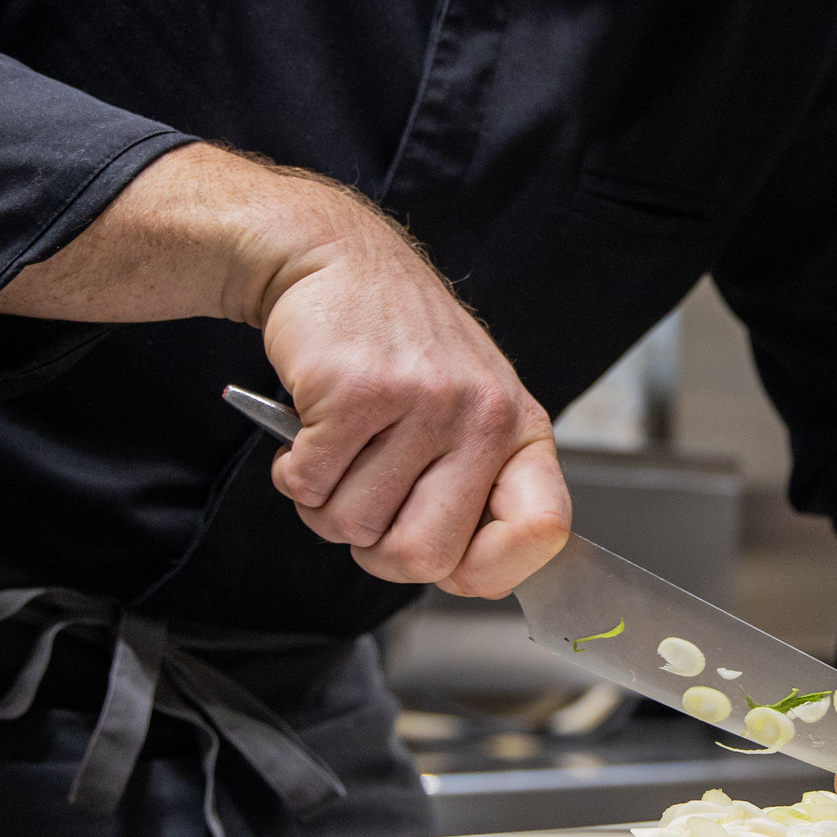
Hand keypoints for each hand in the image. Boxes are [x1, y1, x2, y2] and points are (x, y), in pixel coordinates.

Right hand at [0, 143, 569, 596]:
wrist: (335, 259)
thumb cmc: (399, 351)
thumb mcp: (466, 412)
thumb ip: (474, 492)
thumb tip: (469, 577)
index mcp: (520, 429)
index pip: (542, 533)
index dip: (487, 569)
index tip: (450, 560)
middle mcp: (484, 414)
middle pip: (424, 558)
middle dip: (376, 548)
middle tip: (366, 501)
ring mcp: (422, 401)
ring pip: (353, 528)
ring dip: (328, 502)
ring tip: (340, 446)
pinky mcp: (356, 392)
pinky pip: (308, 487)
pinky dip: (294, 473)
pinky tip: (312, 426)